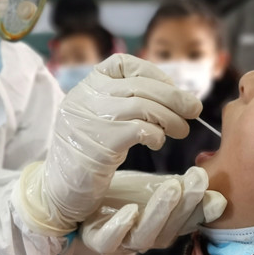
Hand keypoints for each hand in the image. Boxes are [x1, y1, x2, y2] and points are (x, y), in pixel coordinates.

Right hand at [16, 54, 201, 235]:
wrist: (59, 191)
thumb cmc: (87, 155)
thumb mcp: (99, 118)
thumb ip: (124, 102)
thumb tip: (172, 94)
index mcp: (84, 87)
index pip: (122, 63)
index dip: (153, 73)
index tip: (172, 89)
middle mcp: (84, 98)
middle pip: (138, 85)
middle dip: (173, 96)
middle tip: (194, 109)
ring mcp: (89, 119)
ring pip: (142, 106)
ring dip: (170, 118)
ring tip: (181, 130)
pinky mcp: (99, 143)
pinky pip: (139, 129)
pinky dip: (156, 134)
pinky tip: (158, 143)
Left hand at [81, 167, 225, 253]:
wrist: (81, 194)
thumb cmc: (123, 194)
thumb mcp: (156, 187)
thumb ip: (185, 193)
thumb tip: (220, 199)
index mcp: (163, 228)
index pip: (188, 222)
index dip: (201, 207)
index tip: (212, 184)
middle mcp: (145, 238)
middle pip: (168, 229)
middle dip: (185, 205)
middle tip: (197, 178)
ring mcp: (120, 243)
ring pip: (143, 237)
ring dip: (160, 214)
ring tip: (172, 187)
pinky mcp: (95, 239)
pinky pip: (108, 242)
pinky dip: (119, 228)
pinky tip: (130, 210)